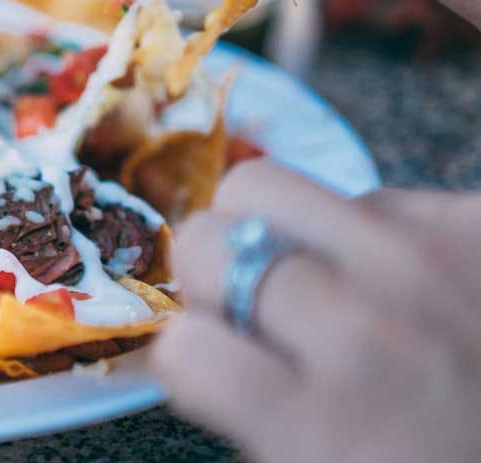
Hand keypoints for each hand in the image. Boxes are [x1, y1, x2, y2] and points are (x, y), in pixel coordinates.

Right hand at [150, 160, 480, 462]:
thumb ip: (257, 417)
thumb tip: (202, 343)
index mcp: (321, 425)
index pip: (182, 346)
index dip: (190, 358)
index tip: (215, 366)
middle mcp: (367, 329)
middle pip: (207, 237)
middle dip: (212, 272)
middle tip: (253, 307)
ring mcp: (428, 262)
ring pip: (271, 187)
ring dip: (282, 237)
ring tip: (331, 285)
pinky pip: (376, 196)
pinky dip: (374, 236)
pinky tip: (417, 287)